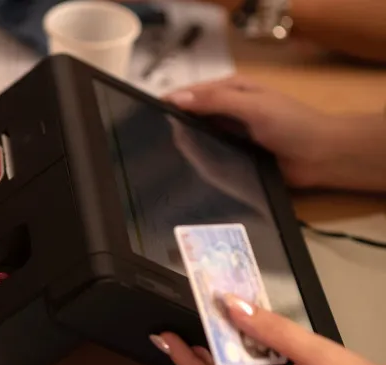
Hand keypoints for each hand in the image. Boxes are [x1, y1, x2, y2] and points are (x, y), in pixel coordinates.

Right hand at [165, 76, 385, 192]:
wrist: (322, 157)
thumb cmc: (292, 125)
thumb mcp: (253, 107)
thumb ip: (216, 102)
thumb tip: (176, 99)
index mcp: (232, 90)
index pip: (192, 93)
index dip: (170, 102)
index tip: (146, 114)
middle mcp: (228, 111)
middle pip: (192, 116)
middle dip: (174, 125)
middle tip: (149, 141)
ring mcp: (230, 135)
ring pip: (198, 138)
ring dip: (185, 146)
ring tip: (161, 159)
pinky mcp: (234, 156)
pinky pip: (209, 158)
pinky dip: (198, 162)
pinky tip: (184, 170)